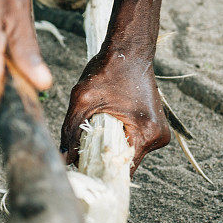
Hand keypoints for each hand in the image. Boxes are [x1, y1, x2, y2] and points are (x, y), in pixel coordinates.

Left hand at [61, 50, 169, 173]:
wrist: (129, 50)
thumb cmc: (108, 70)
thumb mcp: (83, 100)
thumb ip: (71, 131)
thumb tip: (63, 159)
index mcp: (146, 134)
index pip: (121, 169)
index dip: (99, 172)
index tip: (80, 172)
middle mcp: (158, 138)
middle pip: (124, 163)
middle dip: (102, 160)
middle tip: (79, 157)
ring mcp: (159, 133)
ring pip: (127, 153)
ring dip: (109, 149)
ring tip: (91, 140)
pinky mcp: (154, 127)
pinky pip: (132, 142)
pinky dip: (117, 140)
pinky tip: (104, 130)